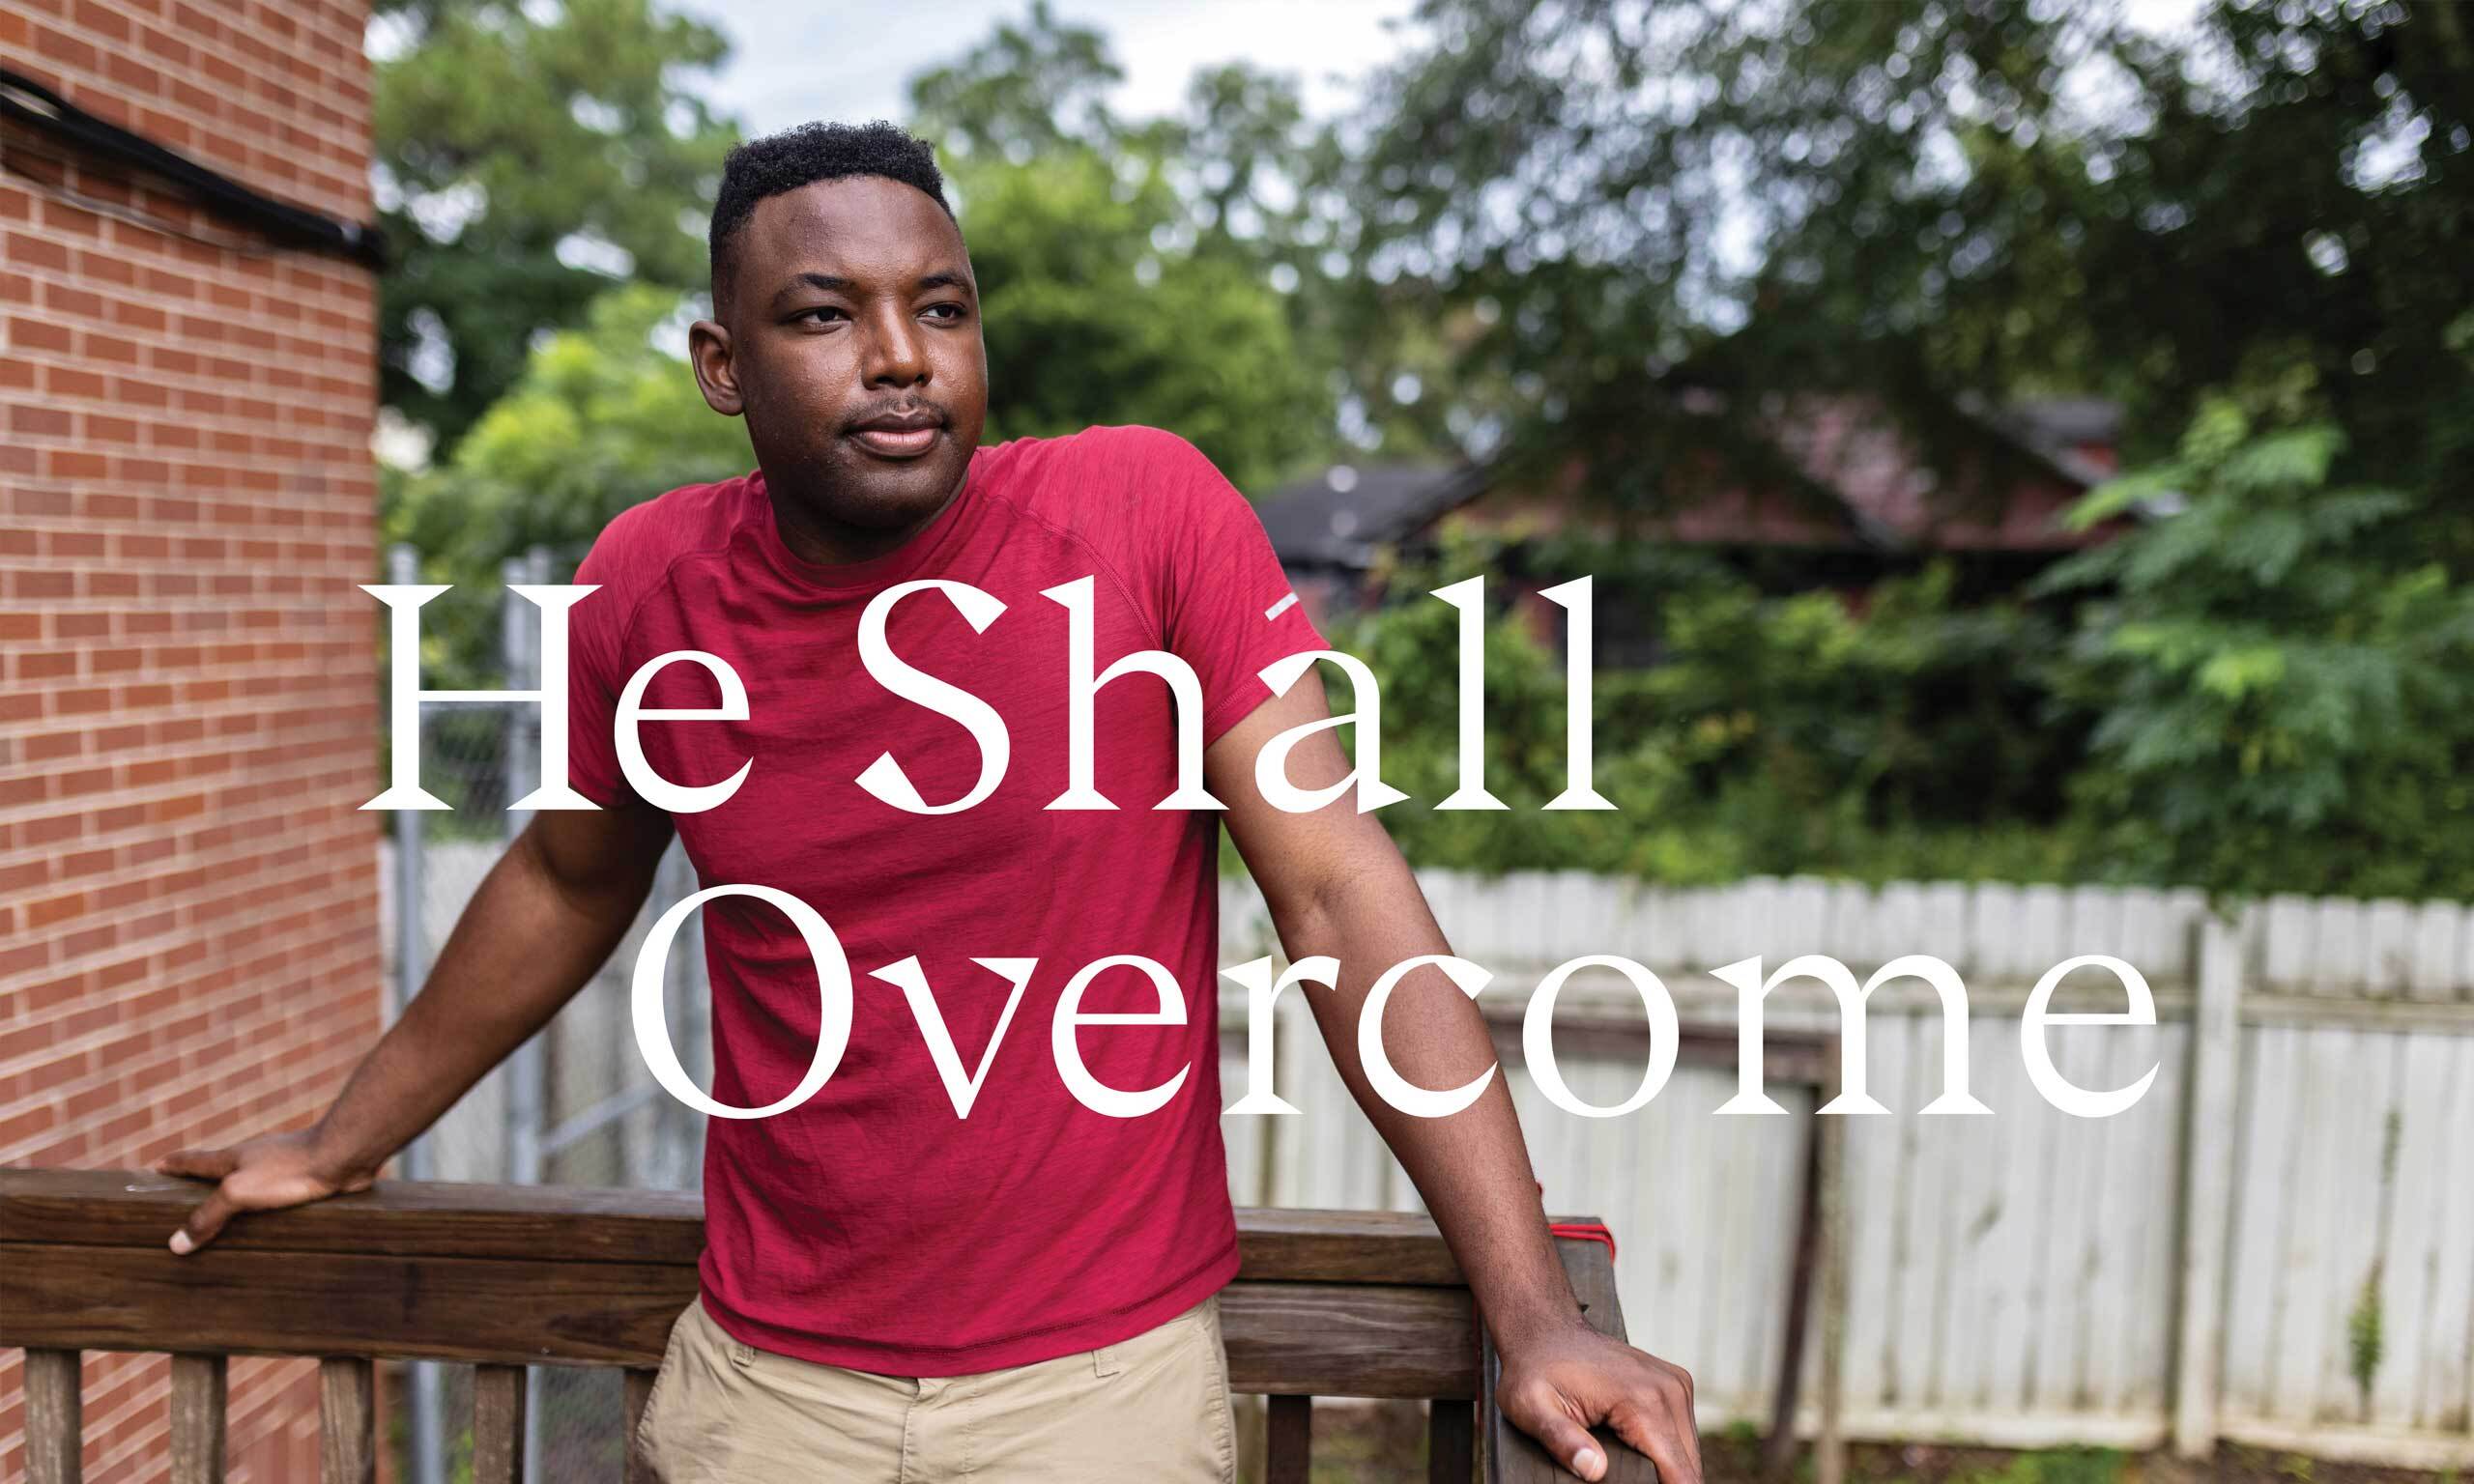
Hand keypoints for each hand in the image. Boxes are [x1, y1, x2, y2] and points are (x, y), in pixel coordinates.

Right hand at [152, 1129, 371, 1253]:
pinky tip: (269, 1220)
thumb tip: (176, 1244)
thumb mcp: (239, 1193)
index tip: (154, 1167)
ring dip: (235, 1197)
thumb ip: (208, 1217)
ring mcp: (278, 1167)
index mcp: (231, 1158)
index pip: (191, 1160)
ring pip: (249, 1182)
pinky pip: (275, 1194)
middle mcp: (252, 1159)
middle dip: (201, 1182)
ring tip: (225, 1218)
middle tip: (184, 1197)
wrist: (342, 1156)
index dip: (171, 1165)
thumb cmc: (289, 1170)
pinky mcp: (302, 1179)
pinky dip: (264, 1206)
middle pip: (219, 1170)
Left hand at [1493, 1320, 1700, 1483]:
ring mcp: (1676, 1384)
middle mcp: (1669, 1390)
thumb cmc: (1535, 1368)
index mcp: (1643, 1400)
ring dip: (1665, 1468)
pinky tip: (1636, 1450)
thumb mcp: (1532, 1408)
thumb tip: (1594, 1470)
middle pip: (1688, 1468)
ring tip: (1625, 1464)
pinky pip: (1682, 1435)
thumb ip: (1562, 1441)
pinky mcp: (1675, 1385)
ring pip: (1689, 1454)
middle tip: (1615, 1476)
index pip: (1680, 1473)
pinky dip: (1665, 1451)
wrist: (1545, 1329)